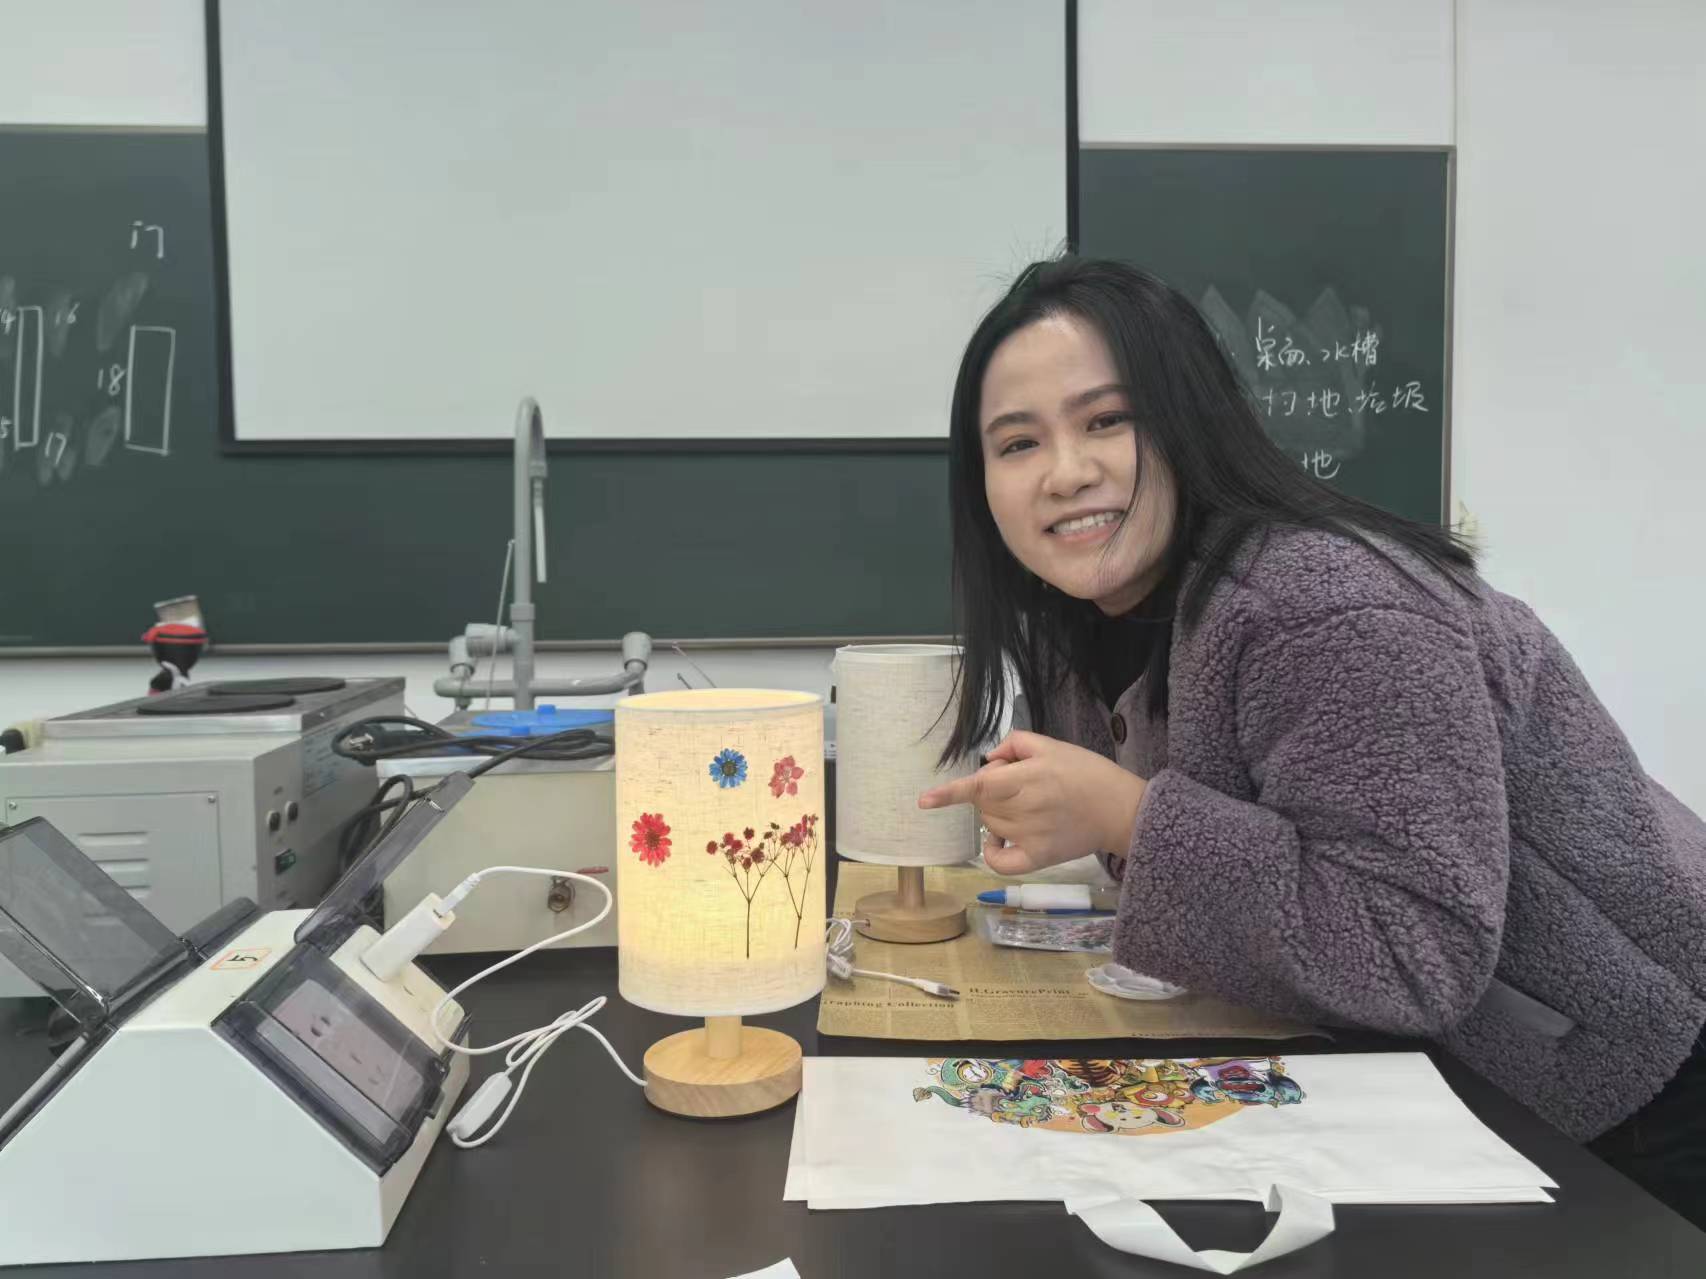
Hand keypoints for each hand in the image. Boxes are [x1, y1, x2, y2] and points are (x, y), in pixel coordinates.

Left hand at [917, 730, 1146, 874]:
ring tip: (1025, 807)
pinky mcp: (1039, 859)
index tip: (924, 801)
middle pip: (984, 804)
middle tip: (1022, 785)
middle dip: (993, 792)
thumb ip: (1015, 744)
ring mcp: (1030, 837)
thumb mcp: (1052, 745)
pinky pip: (1001, 861)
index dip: (950, 793)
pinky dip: (993, 852)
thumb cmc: (1086, 773)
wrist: (1121, 809)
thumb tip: (988, 761)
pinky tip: (999, 841)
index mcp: (1028, 779)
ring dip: (996, 816)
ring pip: (990, 826)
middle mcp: (1025, 809)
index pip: (980, 786)